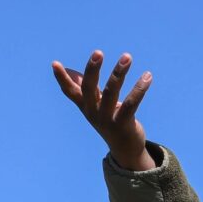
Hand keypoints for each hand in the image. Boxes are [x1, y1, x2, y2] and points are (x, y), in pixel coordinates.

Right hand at [51, 49, 155, 170]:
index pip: (70, 91)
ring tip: (127, 57)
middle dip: (92, 69)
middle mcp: (93, 112)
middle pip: (89, 88)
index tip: (54, 63)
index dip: (62, 78)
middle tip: (98, 52)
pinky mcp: (123, 124)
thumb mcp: (95, 104)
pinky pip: (131, 103)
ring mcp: (107, 119)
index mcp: (86, 106)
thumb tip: (69, 70)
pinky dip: (139, 89)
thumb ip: (84, 88)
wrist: (125, 149)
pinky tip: (148, 76)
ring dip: (118, 73)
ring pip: (111, 92)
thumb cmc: (109, 121)